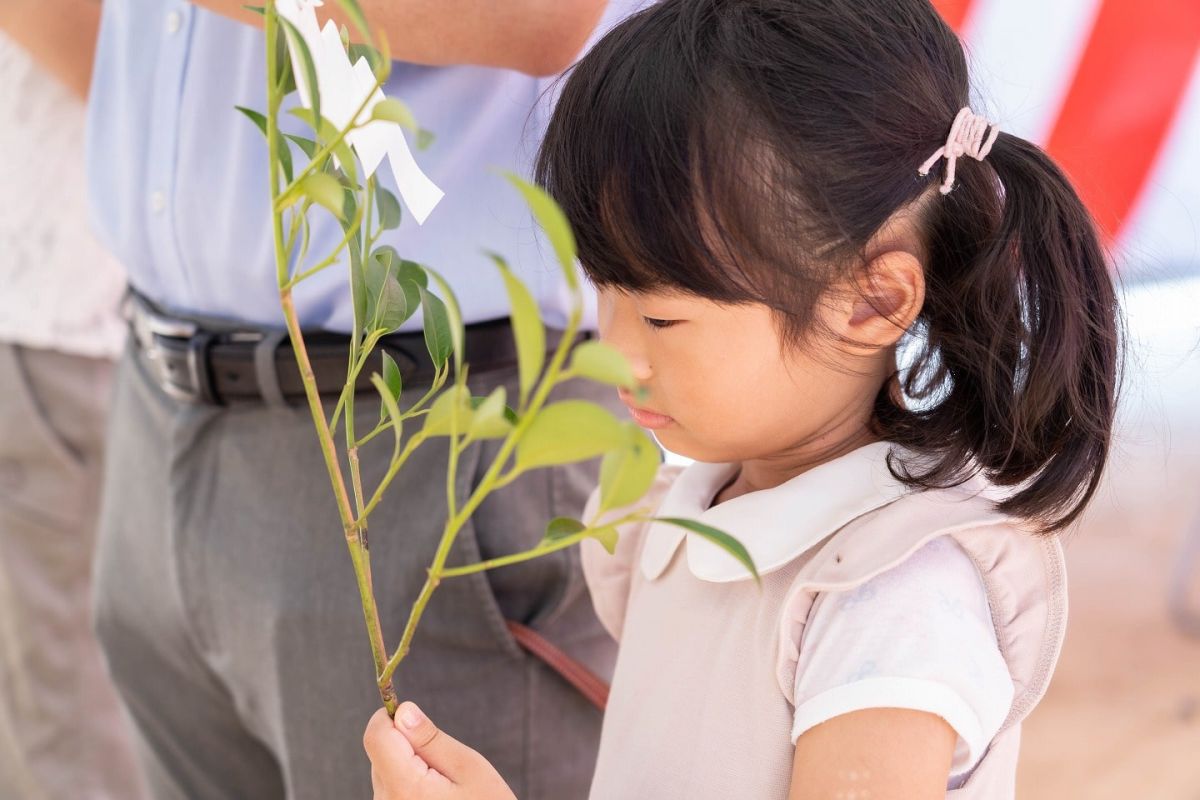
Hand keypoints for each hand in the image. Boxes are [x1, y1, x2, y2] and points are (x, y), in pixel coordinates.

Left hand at [363, 702, 517, 799]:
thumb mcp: (468, 768)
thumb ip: (431, 739)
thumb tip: (403, 710)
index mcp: (405, 788)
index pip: (375, 736)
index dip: (390, 716)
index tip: (412, 716)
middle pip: (380, 754)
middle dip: (406, 745)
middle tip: (443, 762)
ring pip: (384, 772)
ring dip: (407, 766)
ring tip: (443, 785)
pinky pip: (390, 791)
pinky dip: (408, 784)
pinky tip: (435, 797)